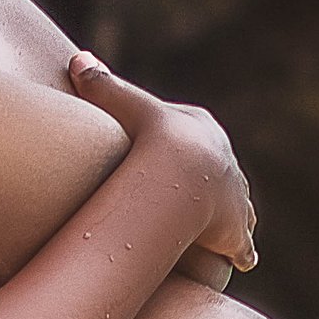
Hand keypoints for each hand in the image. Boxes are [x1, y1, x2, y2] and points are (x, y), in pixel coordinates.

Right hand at [69, 50, 256, 271]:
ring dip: (231, 219)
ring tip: (221, 232)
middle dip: (213, 184)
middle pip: (221, 173)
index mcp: (203, 131)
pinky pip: (242, 247)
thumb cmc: (150, 134)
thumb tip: (77, 57)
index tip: (175, 159)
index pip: (197, 139)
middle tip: (199, 199)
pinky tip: (240, 261)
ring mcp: (235, 199)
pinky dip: (240, 252)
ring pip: (238, 208)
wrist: (179, 170)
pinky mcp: (235, 233)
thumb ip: (99, 85)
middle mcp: (226, 164)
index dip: (185, 150)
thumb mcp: (122, 104)